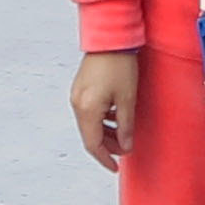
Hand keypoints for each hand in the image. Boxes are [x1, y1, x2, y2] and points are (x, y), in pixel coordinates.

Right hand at [71, 50, 139, 171]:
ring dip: (105, 132)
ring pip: (89, 123)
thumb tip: (125, 146)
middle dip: (107, 146)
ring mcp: (77, 95)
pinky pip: (88, 111)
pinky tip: (116, 116)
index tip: (115, 167)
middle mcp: (77, 104)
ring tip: (122, 134)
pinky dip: (101, 119)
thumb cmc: (120, 64)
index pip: (93, 144)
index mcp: (87, 109)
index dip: (105, 158)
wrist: (110, 37)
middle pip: (90, 135)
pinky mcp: (80, 87)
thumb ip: (126, 126)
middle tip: (124, 149)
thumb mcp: (127, 98)